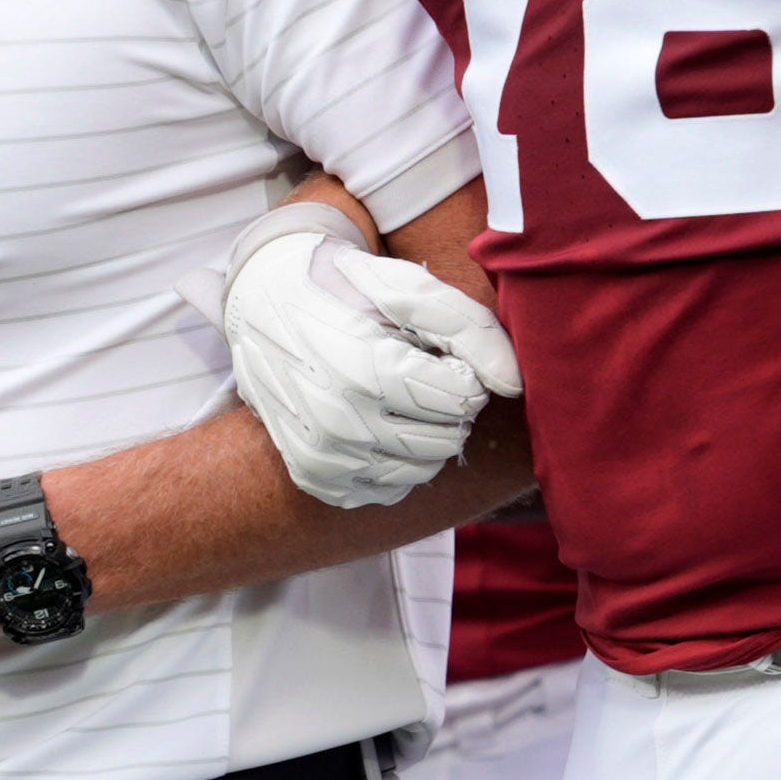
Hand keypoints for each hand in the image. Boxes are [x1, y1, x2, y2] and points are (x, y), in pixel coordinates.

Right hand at [220, 201, 517, 506]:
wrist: (266, 303)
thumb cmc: (348, 291)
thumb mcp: (410, 289)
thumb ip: (473, 332)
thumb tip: (514, 386)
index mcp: (366, 370)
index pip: (463, 400)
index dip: (461, 373)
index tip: (433, 352)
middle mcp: (340, 423)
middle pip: (447, 439)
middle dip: (446, 406)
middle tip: (414, 371)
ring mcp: (324, 457)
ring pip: (422, 470)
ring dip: (424, 435)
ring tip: (394, 395)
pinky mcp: (316, 478)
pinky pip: (388, 489)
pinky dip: (394, 461)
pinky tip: (374, 422)